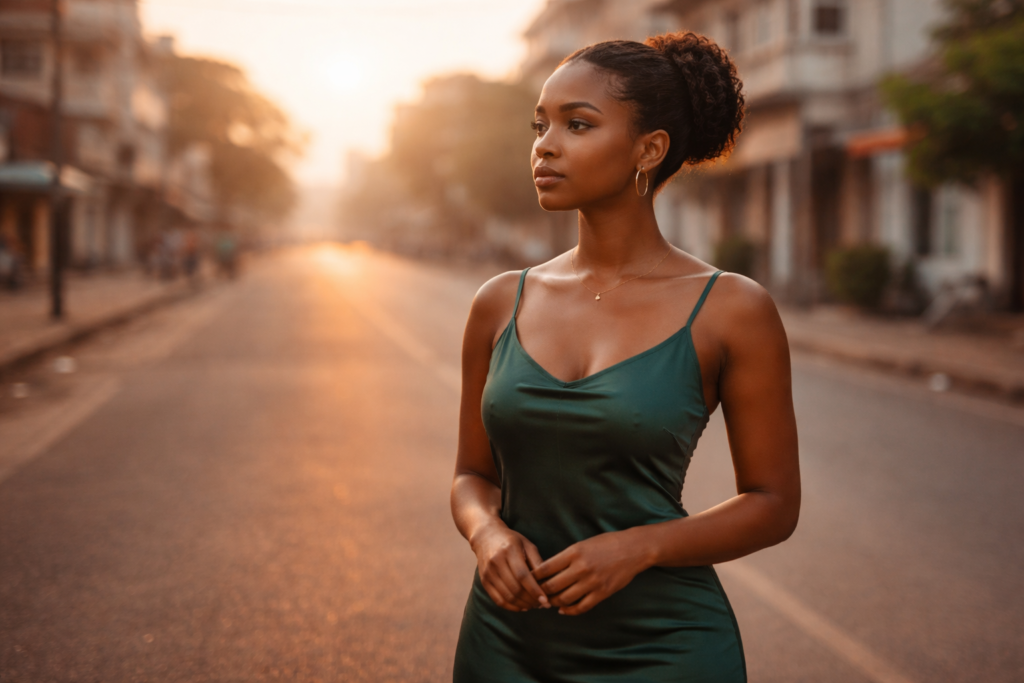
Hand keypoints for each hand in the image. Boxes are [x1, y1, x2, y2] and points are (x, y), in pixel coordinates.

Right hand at [471, 523, 550, 611]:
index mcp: (509, 550)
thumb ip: (537, 562)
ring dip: (522, 605)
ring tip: (534, 605)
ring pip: (507, 596)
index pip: (522, 575)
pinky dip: (511, 607)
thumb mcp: (527, 545)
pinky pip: (498, 600)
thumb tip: (548, 582)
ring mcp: (488, 572)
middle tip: (542, 604)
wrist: (486, 537)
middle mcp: (496, 562)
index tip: (546, 601)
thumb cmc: (511, 540)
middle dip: (531, 600)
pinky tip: (522, 606)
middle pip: (515, 588)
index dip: (534, 590)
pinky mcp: (484, 581)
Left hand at [532, 530, 649, 615]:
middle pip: (552, 586)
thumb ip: (566, 557)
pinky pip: (581, 607)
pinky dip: (569, 611)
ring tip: (548, 602)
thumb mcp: (583, 544)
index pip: (545, 568)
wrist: (633, 549)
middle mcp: (581, 568)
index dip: (533, 577)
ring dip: (553, 602)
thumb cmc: (606, 543)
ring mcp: (592, 582)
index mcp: (574, 552)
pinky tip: (563, 610)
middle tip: (535, 595)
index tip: (527, 580)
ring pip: (564, 599)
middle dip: (540, 592)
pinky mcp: (602, 593)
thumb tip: (547, 571)